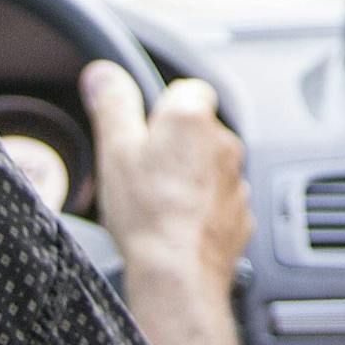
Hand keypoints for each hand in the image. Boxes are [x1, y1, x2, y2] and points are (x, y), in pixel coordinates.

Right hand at [81, 60, 256, 344]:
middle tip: (143, 171)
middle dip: (174, 146)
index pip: (186, 90)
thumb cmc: (146, 211)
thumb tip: (102, 73)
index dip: (161, 108)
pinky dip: (201, 206)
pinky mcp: (241, 210)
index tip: (143, 130)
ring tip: (157, 202)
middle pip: (197, 130)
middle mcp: (223, 140)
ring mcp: (237, 177)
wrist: (178, 271)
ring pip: (209, 165)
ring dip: (189, 177)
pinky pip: (218, 198)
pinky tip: (176, 223)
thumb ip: (112, 105)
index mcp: (192, 116)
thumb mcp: (115, 150)